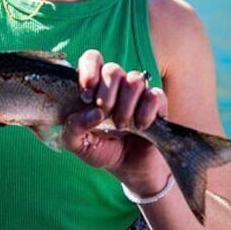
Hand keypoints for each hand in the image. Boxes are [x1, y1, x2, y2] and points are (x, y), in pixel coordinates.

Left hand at [61, 50, 169, 188]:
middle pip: (113, 70)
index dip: (89, 69)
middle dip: (107, 95)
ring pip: (134, 81)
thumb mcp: (79, 144)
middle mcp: (116, 86)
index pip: (92, 59)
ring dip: (126, 107)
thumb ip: (73, 129)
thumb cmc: (103, 151)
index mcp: (94, 88)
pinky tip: (140, 126)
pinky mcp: (157, 104)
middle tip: (105, 115)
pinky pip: (154, 95)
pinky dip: (145, 112)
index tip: (86, 94)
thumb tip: (92, 113)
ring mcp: (138, 94)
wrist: (131, 171)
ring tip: (122, 126)